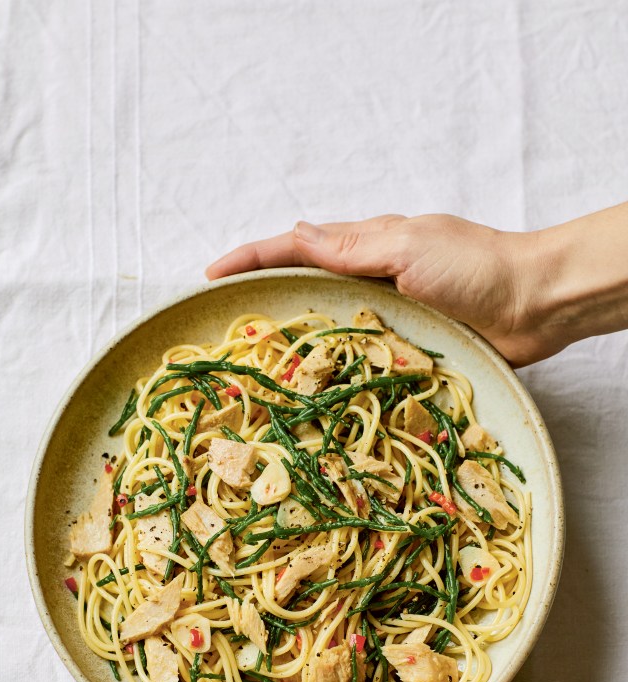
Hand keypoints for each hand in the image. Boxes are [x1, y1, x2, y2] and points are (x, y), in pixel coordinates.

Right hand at [206, 215, 550, 365]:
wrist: (532, 304)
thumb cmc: (474, 266)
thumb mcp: (407, 245)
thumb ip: (351, 247)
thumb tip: (297, 233)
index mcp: (367, 246)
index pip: (295, 247)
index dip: (251, 259)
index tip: (210, 276)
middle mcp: (370, 279)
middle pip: (304, 288)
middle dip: (262, 301)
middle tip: (222, 327)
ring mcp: (386, 314)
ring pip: (328, 326)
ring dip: (295, 341)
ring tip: (255, 365)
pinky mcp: (404, 346)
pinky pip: (360, 358)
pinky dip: (335, 368)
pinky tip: (314, 388)